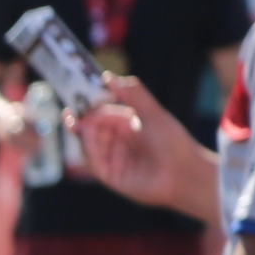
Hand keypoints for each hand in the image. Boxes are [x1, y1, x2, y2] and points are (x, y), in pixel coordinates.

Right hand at [70, 86, 220, 221]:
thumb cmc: (173, 142)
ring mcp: (114, 160)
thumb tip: (108, 77)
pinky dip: (89, 148)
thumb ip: (132, 93)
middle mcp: (119, 143)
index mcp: (128, 127)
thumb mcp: (152, 112)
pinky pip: (95, 161)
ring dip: (83, 133)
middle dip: (80, 121)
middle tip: (70, 112)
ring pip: (90, 145)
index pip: (103, 114)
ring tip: (78, 122)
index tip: (78, 97)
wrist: (184, 172)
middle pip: (92, 130)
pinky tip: (89, 135)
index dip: (90, 107)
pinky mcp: (111, 177)